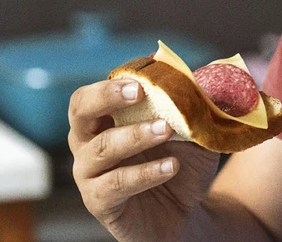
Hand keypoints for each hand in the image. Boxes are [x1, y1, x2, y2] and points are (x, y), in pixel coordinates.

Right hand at [68, 79, 220, 241]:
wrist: (186, 212)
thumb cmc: (182, 162)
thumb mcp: (195, 128)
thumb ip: (194, 100)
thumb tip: (202, 70)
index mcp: (107, 118)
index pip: (97, 90)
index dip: (117, 80)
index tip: (146, 72)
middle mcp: (89, 142)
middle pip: (80, 110)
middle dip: (106, 96)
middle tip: (139, 92)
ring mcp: (90, 173)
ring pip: (101, 148)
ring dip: (135, 135)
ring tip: (167, 129)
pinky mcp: (100, 202)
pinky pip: (115, 184)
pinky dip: (144, 173)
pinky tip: (172, 165)